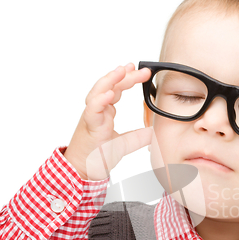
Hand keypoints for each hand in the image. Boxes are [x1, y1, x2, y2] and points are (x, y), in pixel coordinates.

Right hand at [64, 63, 152, 179]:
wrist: (84, 171)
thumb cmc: (98, 156)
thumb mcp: (125, 144)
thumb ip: (139, 136)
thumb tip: (154, 131)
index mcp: (105, 112)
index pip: (118, 89)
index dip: (128, 79)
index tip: (142, 71)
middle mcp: (97, 111)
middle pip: (109, 86)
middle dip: (124, 75)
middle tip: (139, 68)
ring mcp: (92, 117)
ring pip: (98, 92)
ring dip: (110, 80)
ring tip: (122, 70)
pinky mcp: (88, 126)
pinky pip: (92, 110)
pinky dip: (100, 100)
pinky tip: (110, 93)